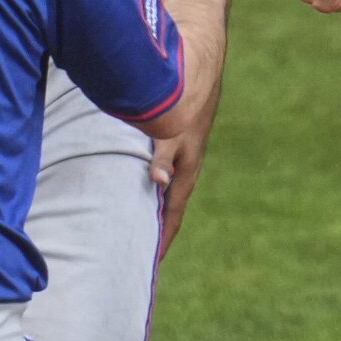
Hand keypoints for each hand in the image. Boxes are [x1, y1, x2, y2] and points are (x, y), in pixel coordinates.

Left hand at [150, 114, 210, 259]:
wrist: (200, 79)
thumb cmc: (183, 107)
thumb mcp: (170, 134)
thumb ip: (163, 157)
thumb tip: (160, 181)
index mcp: (185, 175)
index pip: (173, 216)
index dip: (162, 238)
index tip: (152, 261)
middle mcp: (185, 172)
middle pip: (170, 210)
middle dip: (158, 232)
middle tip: (142, 255)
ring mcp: (182, 161)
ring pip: (167, 195)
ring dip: (156, 212)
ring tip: (141, 230)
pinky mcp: (177, 149)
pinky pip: (165, 180)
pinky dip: (155, 193)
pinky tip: (144, 192)